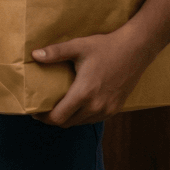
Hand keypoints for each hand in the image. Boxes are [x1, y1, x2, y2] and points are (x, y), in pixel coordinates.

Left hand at [30, 27, 153, 127]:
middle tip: (42, 109)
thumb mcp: (77, 46)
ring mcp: (108, 109)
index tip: (34, 112)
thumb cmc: (105, 47)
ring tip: (57, 107)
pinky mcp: (116, 108)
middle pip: (68, 123)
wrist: (135, 50)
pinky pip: (93, 119)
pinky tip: (76, 105)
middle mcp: (96, 106)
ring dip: (68, 118)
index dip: (44, 118)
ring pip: (81, 123)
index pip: (59, 117)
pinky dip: (81, 117)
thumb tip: (34, 55)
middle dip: (53, 119)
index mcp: (84, 93)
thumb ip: (55, 52)